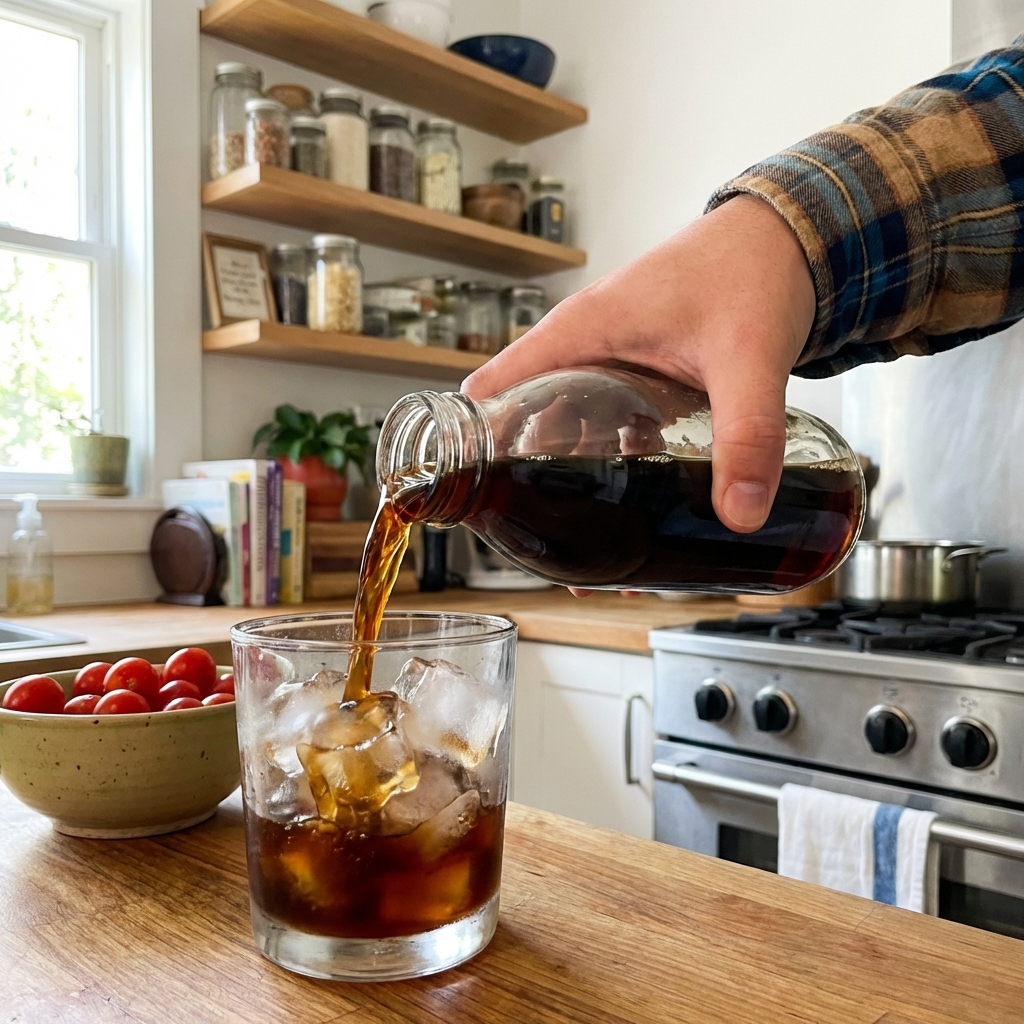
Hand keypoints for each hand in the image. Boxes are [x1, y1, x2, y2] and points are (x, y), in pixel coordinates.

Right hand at [462, 195, 815, 533]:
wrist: (787, 235)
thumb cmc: (752, 267)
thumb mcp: (747, 357)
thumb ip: (748, 434)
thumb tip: (740, 514)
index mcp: (578, 333)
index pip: (487, 392)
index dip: (472, 449)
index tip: (483, 504)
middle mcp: (580, 347)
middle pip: (520, 423)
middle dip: (527, 482)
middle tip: (550, 536)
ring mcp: (606, 360)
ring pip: (561, 427)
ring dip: (569, 477)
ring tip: (589, 536)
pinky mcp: (635, 374)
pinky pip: (601, 423)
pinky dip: (607, 461)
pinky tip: (633, 499)